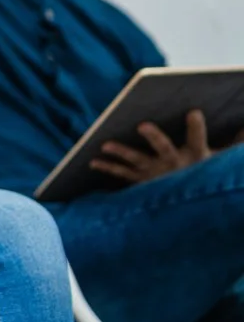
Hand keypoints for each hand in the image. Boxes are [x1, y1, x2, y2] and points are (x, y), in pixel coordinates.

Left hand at [90, 110, 238, 185]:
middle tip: (143, 125)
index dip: (196, 127)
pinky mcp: (141, 180)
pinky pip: (122, 175)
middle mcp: (174, 165)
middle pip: (164, 149)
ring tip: (105, 144)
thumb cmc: (205, 175)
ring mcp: (156, 173)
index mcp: (196, 157)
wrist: (188, 209)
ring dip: (121, 152)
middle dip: (154, 137)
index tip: (193, 111)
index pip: (198, 139)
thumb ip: (235, 143)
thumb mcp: (221, 160)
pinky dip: (107, 168)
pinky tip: (92, 162)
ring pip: (137, 161)